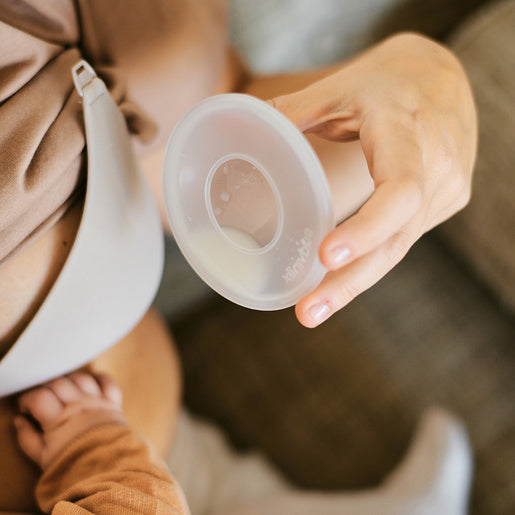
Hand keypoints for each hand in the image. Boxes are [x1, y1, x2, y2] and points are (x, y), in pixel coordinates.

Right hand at [15, 371, 123, 469]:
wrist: (106, 471)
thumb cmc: (72, 466)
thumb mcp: (42, 458)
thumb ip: (27, 438)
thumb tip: (19, 420)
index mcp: (59, 419)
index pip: (39, 396)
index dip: (28, 399)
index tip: (25, 408)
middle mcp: (79, 405)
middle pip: (59, 383)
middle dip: (45, 387)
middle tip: (42, 399)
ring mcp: (98, 402)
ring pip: (81, 378)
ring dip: (69, 380)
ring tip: (63, 391)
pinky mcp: (113, 403)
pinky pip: (108, 382)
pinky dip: (100, 377)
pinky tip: (91, 380)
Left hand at [269, 33, 476, 326]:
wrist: (444, 78)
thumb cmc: (390, 81)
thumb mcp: (343, 85)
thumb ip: (297, 109)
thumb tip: (247, 130)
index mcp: (408, 129)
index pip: (400, 190)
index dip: (366, 228)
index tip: (324, 255)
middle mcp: (436, 165)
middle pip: (396, 237)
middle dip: (350, 281)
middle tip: (308, 313)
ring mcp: (447, 188)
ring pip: (398, 247)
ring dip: (355, 282)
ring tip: (312, 310)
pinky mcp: (443, 202)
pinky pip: (403, 239)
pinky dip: (370, 262)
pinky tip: (339, 282)